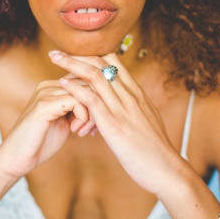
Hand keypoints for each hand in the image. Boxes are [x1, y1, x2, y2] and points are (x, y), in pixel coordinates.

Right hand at [0, 79, 96, 184]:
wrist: (16, 161)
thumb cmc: (41, 143)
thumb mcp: (65, 120)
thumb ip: (79, 106)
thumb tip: (103, 98)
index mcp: (52, 87)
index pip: (85, 80)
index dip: (96, 99)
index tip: (96, 122)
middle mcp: (48, 85)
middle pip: (88, 83)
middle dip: (97, 105)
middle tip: (93, 128)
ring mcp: (45, 93)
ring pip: (85, 91)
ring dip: (91, 113)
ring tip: (84, 131)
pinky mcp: (44, 104)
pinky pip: (77, 100)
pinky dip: (83, 116)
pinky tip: (76, 131)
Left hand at [50, 52, 187, 198]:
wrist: (164, 166)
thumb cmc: (155, 150)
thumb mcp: (147, 122)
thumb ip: (135, 111)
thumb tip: (126, 109)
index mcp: (137, 94)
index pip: (115, 64)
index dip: (94, 56)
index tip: (76, 54)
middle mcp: (130, 95)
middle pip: (103, 64)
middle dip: (79, 55)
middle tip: (59, 51)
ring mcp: (122, 107)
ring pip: (95, 75)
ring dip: (72, 64)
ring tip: (55, 58)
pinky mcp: (114, 123)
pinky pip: (92, 98)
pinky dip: (76, 87)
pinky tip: (63, 84)